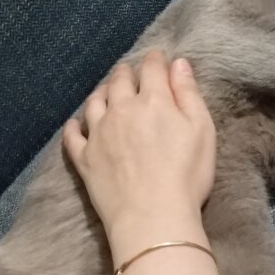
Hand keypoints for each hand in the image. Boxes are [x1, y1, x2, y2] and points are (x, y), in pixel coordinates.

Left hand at [63, 51, 216, 240]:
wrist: (154, 217)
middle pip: (120, 80)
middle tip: (131, 71)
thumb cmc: (186, 174)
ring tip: (106, 91)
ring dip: (102, 92)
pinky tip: (75, 124)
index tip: (158, 57)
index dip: (155, 59)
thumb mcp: (202, 129)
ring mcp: (99, 133)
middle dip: (127, 72)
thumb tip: (178, 63)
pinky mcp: (85, 158)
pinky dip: (73, 126)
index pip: (152, 68)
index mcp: (154, 100)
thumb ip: (188, 93)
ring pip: (94, 101)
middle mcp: (122, 109)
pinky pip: (72, 135)